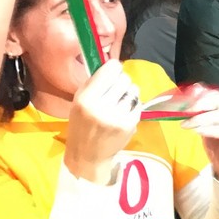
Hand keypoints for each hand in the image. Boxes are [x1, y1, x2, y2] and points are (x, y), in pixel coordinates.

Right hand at [64, 60, 141, 184]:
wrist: (87, 155)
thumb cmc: (82, 124)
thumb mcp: (80, 101)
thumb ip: (95, 82)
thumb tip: (114, 63)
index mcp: (85, 98)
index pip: (110, 69)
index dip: (113, 69)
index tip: (112, 73)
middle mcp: (100, 106)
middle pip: (124, 78)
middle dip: (121, 83)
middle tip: (114, 93)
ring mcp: (116, 116)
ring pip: (134, 90)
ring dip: (129, 94)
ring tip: (118, 104)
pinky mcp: (129, 124)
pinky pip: (138, 104)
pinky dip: (133, 106)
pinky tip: (123, 114)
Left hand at [181, 89, 218, 187]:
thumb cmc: (216, 142)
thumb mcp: (204, 123)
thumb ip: (200, 109)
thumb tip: (193, 89)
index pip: (214, 93)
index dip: (198, 95)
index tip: (184, 101)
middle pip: (217, 100)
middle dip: (198, 105)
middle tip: (184, 112)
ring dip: (199, 118)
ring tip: (186, 125)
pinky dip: (209, 129)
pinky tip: (198, 131)